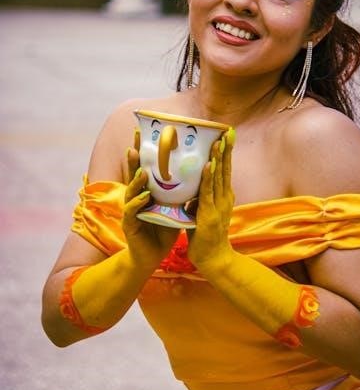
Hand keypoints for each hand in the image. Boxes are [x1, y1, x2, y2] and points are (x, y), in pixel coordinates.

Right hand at [123, 128, 178, 267]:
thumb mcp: (175, 207)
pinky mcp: (130, 224)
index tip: (145, 134)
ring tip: (143, 170)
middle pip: (134, 173)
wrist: (152, 256)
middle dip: (134, 159)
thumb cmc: (163, 230)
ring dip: (137, 179)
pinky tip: (144, 196)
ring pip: (131, 190)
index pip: (146, 167)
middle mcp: (137, 197)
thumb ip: (182, 192)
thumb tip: (200, 173)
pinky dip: (138, 203)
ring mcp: (131, 210)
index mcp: (148, 191)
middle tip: (135, 143)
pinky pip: (133, 211)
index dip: (145, 152)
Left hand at [187, 130, 234, 271]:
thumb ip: (199, 198)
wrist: (213, 258)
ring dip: (218, 158)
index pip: (225, 170)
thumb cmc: (205, 236)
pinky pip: (208, 192)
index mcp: (224, 196)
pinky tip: (208, 165)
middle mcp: (225, 198)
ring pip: (218, 177)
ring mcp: (219, 206)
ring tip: (218, 142)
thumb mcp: (202, 211)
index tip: (226, 135)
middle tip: (227, 131)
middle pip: (225, 169)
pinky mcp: (210, 214)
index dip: (226, 152)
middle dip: (226, 150)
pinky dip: (208, 177)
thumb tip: (190, 185)